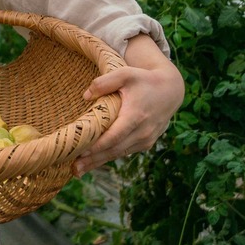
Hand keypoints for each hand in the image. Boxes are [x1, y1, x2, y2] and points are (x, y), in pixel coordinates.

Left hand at [74, 47, 183, 173]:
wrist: (170, 90)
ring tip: (77, 170)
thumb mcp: (125, 74)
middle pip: (114, 149)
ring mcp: (146, 139)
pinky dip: (109, 157)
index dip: (97, 147)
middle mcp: (142, 131)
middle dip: (93, 160)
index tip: (79, 152)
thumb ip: (104, 82)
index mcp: (136, 115)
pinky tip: (93, 162)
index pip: (114, 136)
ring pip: (118, 153)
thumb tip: (86, 96)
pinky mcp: (146, 143)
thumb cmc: (144, 80)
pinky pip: (125, 151)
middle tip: (73, 168)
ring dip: (98, 162)